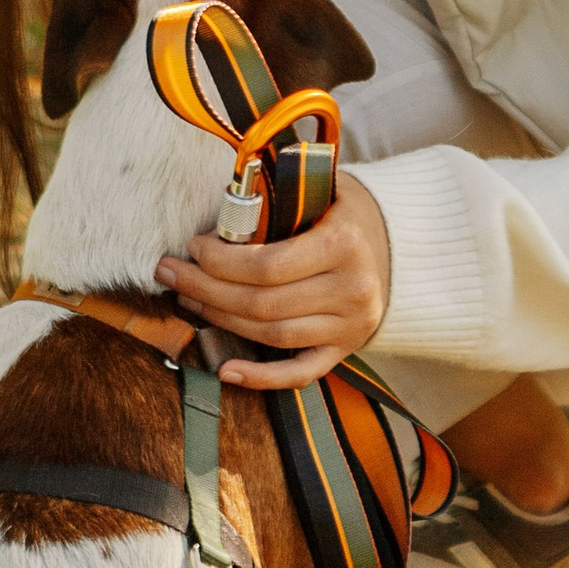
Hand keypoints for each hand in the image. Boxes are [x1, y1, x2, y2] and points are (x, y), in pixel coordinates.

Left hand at [156, 174, 392, 389]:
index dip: (220, 263)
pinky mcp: (344, 349)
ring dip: (221, 321)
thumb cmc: (343, 210)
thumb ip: (279, 195)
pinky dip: (262, 378)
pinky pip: (300, 373)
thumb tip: (222, 201)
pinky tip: (225, 370)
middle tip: (171, 273)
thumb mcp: (321, 189)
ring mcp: (350, 326)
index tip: (193, 247)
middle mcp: (351, 290)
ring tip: (187, 301)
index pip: (267, 265)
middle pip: (262, 304)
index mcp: (343, 244)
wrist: (398, 243)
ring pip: (272, 335)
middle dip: (206, 290)